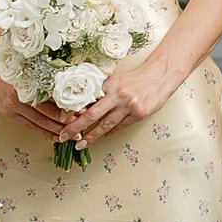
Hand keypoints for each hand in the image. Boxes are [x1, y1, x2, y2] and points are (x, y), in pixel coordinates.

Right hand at [0, 38, 69, 138]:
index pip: (47, 105)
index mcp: (21, 87)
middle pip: (44, 118)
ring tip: (69, 136)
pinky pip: (27, 126)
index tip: (79, 115)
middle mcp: (15, 100)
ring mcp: (9, 109)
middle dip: (63, 126)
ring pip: (36, 125)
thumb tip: (68, 82)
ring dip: (54, 132)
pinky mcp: (6, 114)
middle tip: (79, 130)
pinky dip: (41, 132)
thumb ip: (44, 73)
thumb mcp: (27, 62)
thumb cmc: (6, 58)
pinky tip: (52, 136)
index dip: (64, 112)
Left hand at [60, 58, 183, 151]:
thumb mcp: (115, 81)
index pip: (86, 99)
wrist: (159, 77)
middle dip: (75, 126)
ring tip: (80, 144)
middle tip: (64, 136)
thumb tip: (82, 108)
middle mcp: (118, 95)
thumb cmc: (135, 79)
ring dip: (91, 136)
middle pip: (92, 114)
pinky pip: (120, 127)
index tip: (62, 120)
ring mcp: (129, 106)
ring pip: (105, 125)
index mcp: (109, 84)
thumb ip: (101, 92)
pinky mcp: (139, 115)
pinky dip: (109, 133)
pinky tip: (100, 137)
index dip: (73, 111)